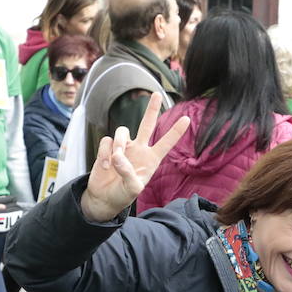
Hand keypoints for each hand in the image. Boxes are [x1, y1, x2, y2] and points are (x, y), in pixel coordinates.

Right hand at [81, 94, 190, 221]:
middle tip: (157, 94)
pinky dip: (104, 152)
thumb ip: (128, 173)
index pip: (165, 143)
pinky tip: (105, 166)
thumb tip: (118, 155)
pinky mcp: (108, 148)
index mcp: (150, 160)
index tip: (187, 119)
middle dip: (151, 109)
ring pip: (122, 131)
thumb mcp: (131, 190)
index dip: (175, 132)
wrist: (103, 198)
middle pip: (147, 124)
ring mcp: (123, 147)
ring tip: (115, 160)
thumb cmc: (121, 196)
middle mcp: (139, 150)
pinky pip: (107, 140)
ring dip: (118, 144)